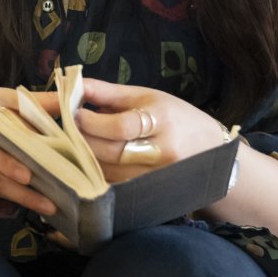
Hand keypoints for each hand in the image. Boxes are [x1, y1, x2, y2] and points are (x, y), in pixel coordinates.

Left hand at [75, 79, 228, 182]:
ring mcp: (158, 177)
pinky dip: (97, 174)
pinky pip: (116, 186)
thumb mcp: (147, 96)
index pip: (122, 126)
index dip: (93, 122)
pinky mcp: (152, 193)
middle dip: (83, 140)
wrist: (212, 151)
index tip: (74, 114)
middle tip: (65, 129)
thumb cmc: (175, 116)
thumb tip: (72, 83)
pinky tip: (88, 162)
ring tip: (73, 144)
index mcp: (162, 120)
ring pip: (110, 172)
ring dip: (85, 158)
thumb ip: (107, 93)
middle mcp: (162, 152)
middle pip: (112, 152)